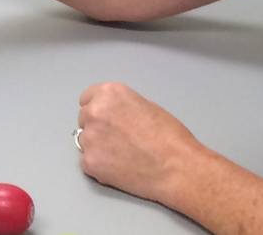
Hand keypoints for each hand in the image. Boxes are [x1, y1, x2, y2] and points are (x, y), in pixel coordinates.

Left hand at [76, 82, 204, 205]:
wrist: (178, 168)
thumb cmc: (170, 139)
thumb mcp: (145, 106)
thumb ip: (121, 106)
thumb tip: (112, 114)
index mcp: (109, 93)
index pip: (87, 98)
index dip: (98, 110)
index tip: (106, 120)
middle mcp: (94, 111)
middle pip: (84, 119)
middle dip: (98, 128)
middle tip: (119, 140)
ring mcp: (90, 138)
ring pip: (85, 141)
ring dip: (98, 147)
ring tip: (123, 155)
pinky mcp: (90, 162)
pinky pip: (87, 162)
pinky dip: (100, 166)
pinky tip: (120, 168)